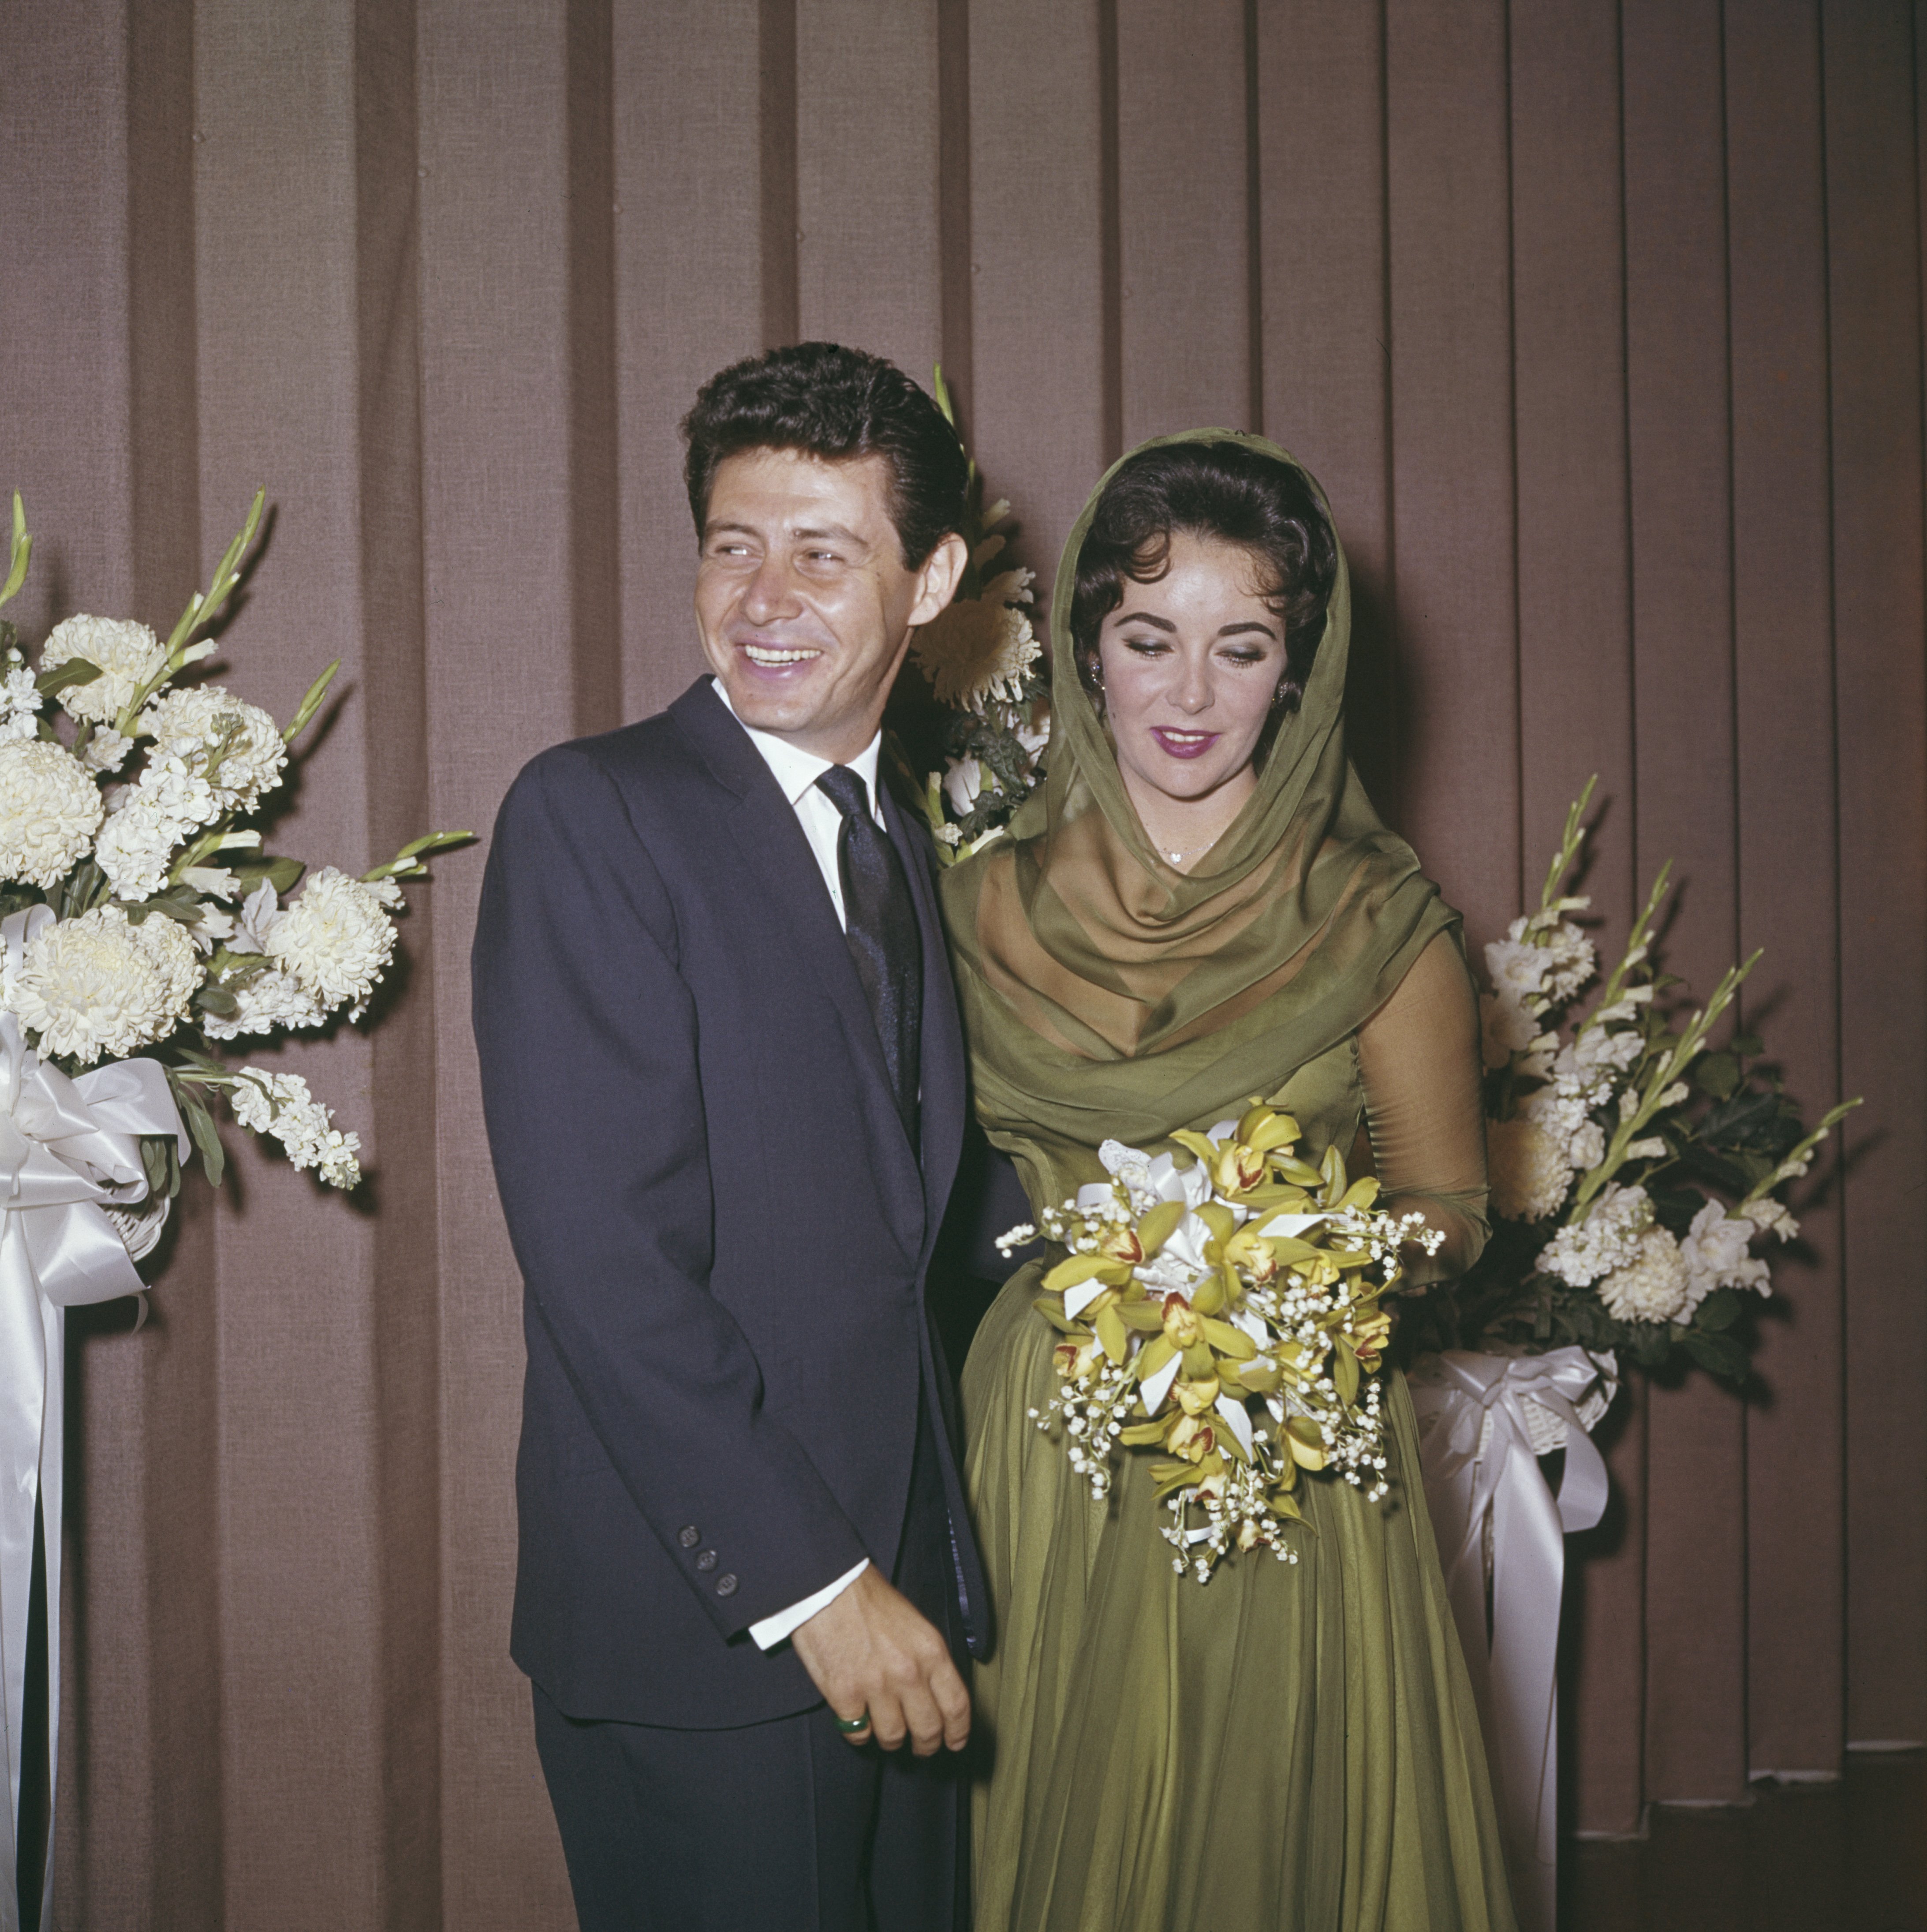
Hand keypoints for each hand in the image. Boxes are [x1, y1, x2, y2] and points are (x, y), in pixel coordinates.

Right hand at [790, 1566, 969, 1756]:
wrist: (828, 1586)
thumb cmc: (869, 1600)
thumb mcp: (914, 1624)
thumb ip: (928, 1660)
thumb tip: (934, 1695)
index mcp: (931, 1651)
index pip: (956, 1705)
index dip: (958, 1731)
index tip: (955, 1742)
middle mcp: (908, 1672)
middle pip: (928, 1729)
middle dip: (926, 1745)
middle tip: (921, 1747)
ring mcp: (876, 1686)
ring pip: (893, 1736)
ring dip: (890, 1738)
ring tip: (884, 1728)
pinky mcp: (844, 1695)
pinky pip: (858, 1733)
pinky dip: (859, 1731)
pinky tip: (857, 1718)